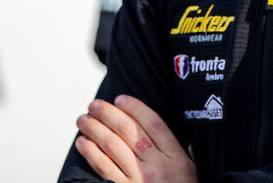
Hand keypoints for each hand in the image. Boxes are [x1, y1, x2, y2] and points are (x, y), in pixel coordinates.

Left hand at [75, 95, 196, 182]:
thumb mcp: (189, 172)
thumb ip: (174, 152)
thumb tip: (152, 129)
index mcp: (177, 159)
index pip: (154, 124)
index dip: (135, 108)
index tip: (121, 98)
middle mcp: (158, 167)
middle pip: (130, 132)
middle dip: (109, 114)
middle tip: (95, 104)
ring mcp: (140, 180)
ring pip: (113, 146)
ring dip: (95, 129)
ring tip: (83, 120)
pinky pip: (105, 169)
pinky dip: (92, 153)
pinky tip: (83, 143)